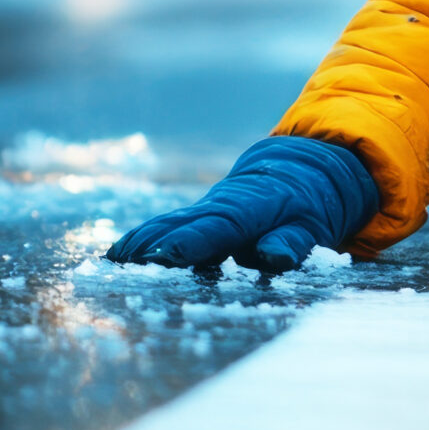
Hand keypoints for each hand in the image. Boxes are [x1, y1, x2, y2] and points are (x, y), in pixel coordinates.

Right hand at [106, 136, 377, 272]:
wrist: (297, 168)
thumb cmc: (310, 204)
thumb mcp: (313, 225)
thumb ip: (293, 241)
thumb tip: (274, 257)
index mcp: (256, 206)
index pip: (223, 225)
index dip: (195, 240)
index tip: (168, 254)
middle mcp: (225, 205)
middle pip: (187, 224)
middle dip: (157, 242)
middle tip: (127, 261)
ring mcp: (207, 210)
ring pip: (172, 223)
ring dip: (143, 241)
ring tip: (115, 260)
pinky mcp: (197, 217)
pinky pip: (168, 226)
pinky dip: (144, 239)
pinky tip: (118, 256)